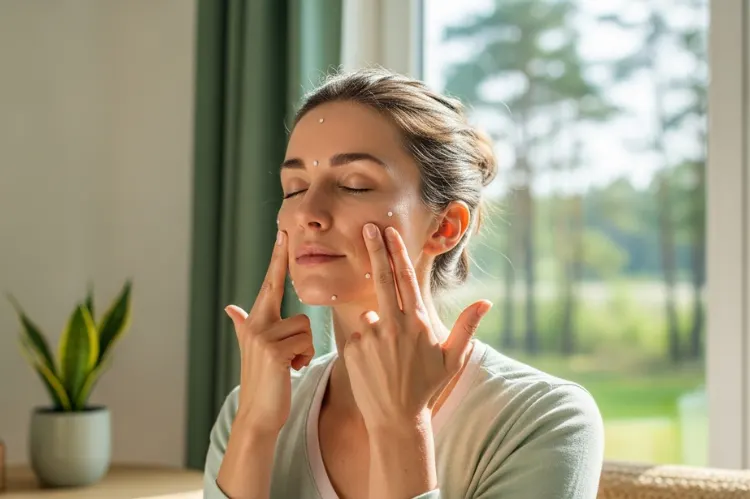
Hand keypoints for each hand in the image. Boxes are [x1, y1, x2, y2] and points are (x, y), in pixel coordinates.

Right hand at [224, 230, 314, 434]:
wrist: (258, 414)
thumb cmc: (264, 381)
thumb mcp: (252, 349)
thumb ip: (242, 326)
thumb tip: (231, 309)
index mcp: (255, 321)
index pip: (269, 284)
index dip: (276, 259)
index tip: (282, 234)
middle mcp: (256, 325)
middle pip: (283, 295)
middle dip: (282, 268)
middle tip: (284, 234)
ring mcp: (263, 337)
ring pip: (305, 327)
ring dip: (305, 349)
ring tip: (290, 364)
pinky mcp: (275, 351)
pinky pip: (306, 343)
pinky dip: (304, 359)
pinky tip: (291, 371)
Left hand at [343, 224, 491, 430]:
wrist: (396, 418)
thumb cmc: (427, 386)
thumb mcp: (452, 358)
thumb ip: (467, 327)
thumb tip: (486, 302)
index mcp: (417, 322)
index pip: (406, 279)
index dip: (397, 252)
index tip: (389, 231)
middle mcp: (393, 323)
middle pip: (382, 278)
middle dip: (375, 249)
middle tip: (367, 228)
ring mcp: (371, 335)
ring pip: (371, 314)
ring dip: (377, 324)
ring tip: (387, 356)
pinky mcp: (353, 347)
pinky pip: (358, 334)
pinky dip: (365, 342)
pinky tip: (374, 364)